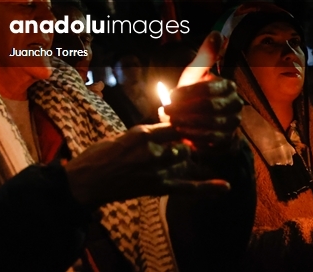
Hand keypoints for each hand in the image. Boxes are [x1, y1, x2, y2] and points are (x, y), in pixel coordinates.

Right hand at [65, 124, 229, 209]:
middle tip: (174, 144)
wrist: (87, 181)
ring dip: (182, 157)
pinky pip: (187, 187)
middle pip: (182, 142)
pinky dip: (207, 188)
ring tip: (172, 157)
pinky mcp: (157, 187)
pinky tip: (225, 187)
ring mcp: (156, 170)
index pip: (173, 124)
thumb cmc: (99, 156)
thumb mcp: (121, 137)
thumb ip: (144, 136)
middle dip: (182, 142)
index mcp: (141, 133)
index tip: (188, 123)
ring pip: (183, 159)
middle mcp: (152, 150)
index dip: (183, 124)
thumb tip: (163, 131)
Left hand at [168, 32, 242, 151]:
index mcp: (228, 87)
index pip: (209, 89)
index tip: (170, 96)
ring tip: (171, 122)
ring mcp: (234, 124)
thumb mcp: (195, 73)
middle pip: (210, 107)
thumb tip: (217, 33)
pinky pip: (213, 141)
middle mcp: (236, 105)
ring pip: (211, 125)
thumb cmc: (193, 94)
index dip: (187, 93)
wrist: (198, 121)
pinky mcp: (228, 141)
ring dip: (188, 123)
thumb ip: (205, 56)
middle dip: (185, 109)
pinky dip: (195, 137)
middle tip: (166, 111)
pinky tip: (180, 134)